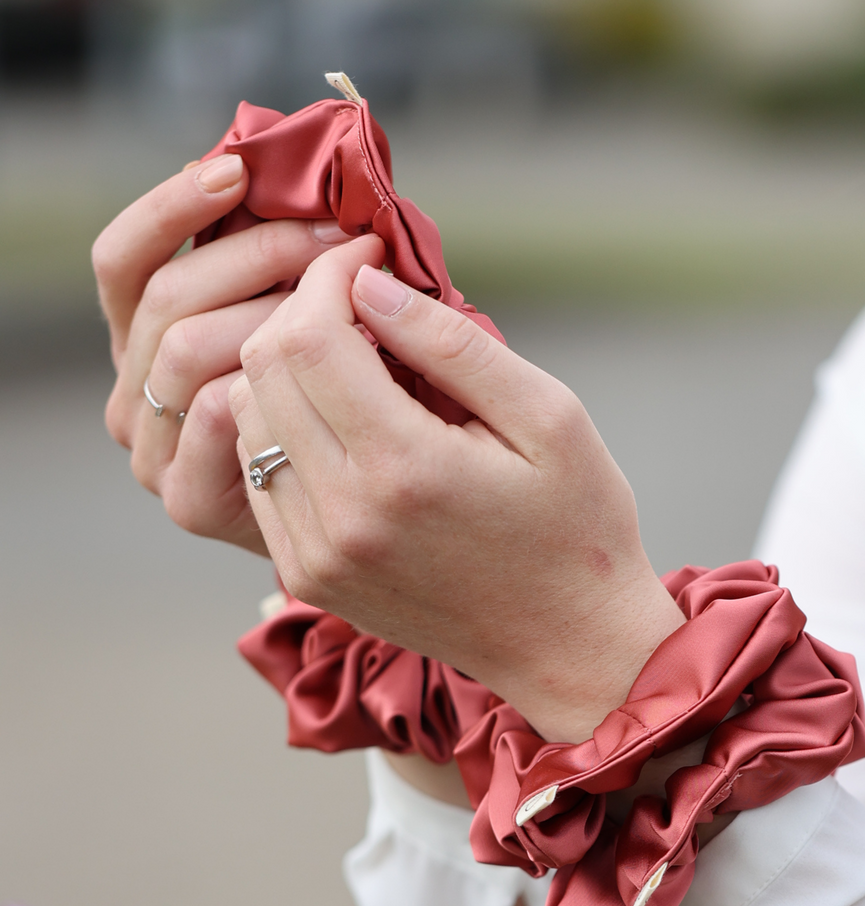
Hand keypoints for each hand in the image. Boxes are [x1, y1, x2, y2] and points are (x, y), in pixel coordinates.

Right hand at [93, 155, 355, 551]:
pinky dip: (267, 381)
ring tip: (351, 301)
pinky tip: (328, 368)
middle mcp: (134, 391)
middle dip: (261, 253)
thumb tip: (304, 177)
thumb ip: (289, 264)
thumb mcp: (311, 322)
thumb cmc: (356, 403)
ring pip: (186, 348)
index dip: (171, 207)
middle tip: (342, 240)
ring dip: (274, 311)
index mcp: (145, 338)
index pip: (125, 259)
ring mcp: (152, 449)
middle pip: (168, 296)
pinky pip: (212, 416)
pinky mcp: (187, 498)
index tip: (237, 171)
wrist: (379, 518)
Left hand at [232, 254, 684, 743]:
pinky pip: (261, 474)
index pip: (309, 338)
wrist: (571, 646)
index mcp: (405, 467)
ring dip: (288, 372)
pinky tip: (349, 424)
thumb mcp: (549, 418)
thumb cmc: (578, 526)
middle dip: (301, 313)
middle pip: (262, 372)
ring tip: (357, 363)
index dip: (327, 277)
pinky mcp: (309, 574)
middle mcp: (342, 514)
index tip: (366, 258)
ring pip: (246, 419)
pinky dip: (288, 430)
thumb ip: (453, 345)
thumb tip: (372, 285)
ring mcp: (316, 552)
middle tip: (359, 301)